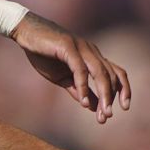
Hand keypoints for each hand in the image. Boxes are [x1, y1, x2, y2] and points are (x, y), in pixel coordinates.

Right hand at [10, 13, 131, 123]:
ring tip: (102, 113)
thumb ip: (77, 90)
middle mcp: (91, 51)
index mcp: (92, 57)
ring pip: (100, 72)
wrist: (26, 33)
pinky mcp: (68, 46)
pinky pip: (80, 68)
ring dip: (103, 94)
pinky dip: (83, 86)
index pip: (115, 73)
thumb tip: (91, 106)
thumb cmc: (43, 54)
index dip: (123, 89)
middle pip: (110, 75)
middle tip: (108, 116)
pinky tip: (82, 102)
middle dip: (111, 97)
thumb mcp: (62, 78)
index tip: (124, 108)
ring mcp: (81, 47)